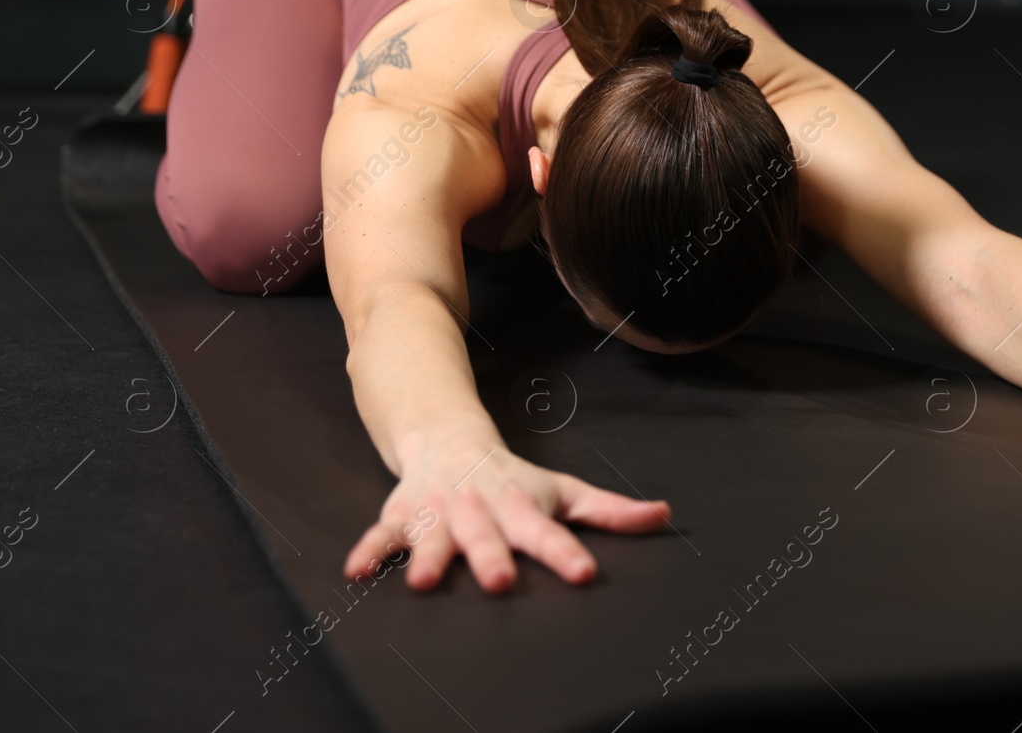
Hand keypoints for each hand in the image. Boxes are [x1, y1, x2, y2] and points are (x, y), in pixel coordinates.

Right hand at [343, 420, 671, 592]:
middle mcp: (479, 510)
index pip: (548, 532)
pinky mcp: (402, 516)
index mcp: (520, 506)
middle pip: (488, 538)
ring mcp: (439, 512)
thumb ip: (610, 511)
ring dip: (430, 557)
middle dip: (492, 558)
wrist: (449, 439)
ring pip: (434, 537)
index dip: (565, 553)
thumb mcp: (562, 489)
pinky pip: (382, 534)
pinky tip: (357, 572)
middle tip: (500, 582)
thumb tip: (664, 516)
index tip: (583, 573)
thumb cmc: (512, 479)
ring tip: (426, 582)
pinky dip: (370, 551)